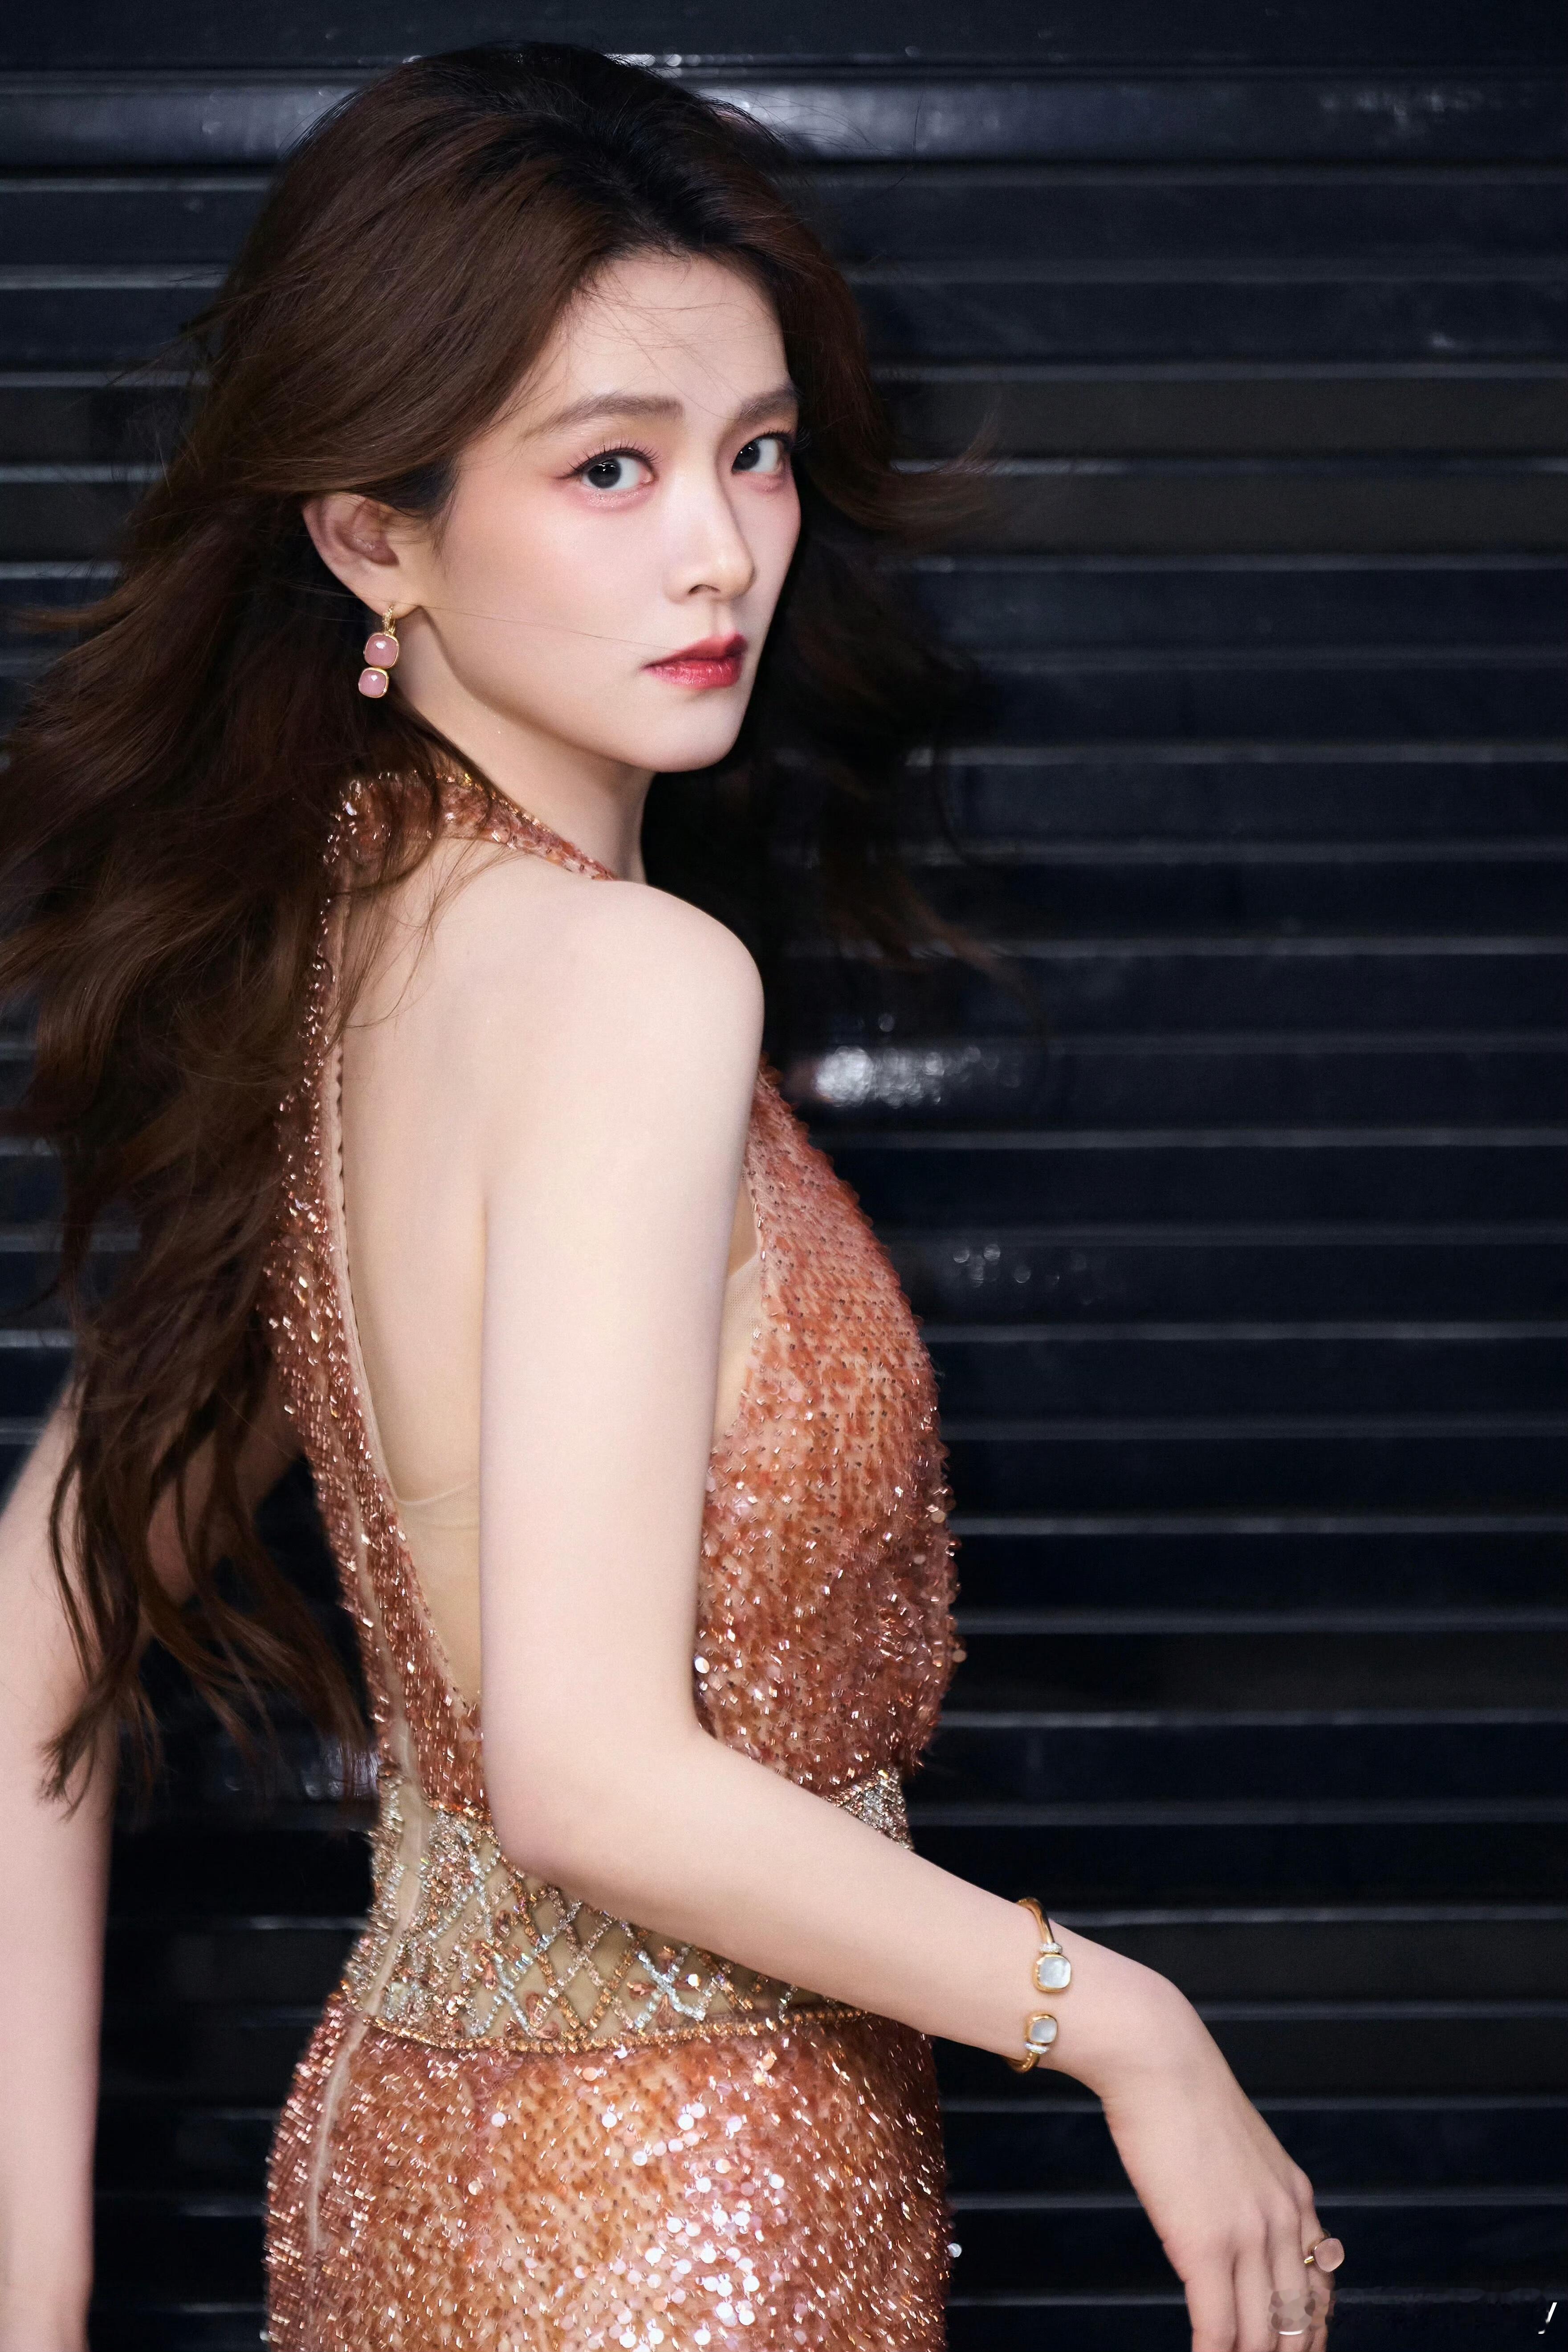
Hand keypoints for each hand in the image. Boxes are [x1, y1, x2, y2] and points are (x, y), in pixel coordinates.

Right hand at [1097, 1986, 1334, 2351]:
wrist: (1157, 2057)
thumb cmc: (1183, 2094)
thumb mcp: (1240, 2145)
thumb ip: (1251, 2190)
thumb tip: (1236, 2225)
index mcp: (1295, 2197)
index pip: (1320, 2290)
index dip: (1310, 2334)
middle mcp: (1284, 2222)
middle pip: (1297, 2323)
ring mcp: (1247, 2236)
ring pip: (1261, 2335)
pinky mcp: (1204, 2244)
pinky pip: (1217, 2328)